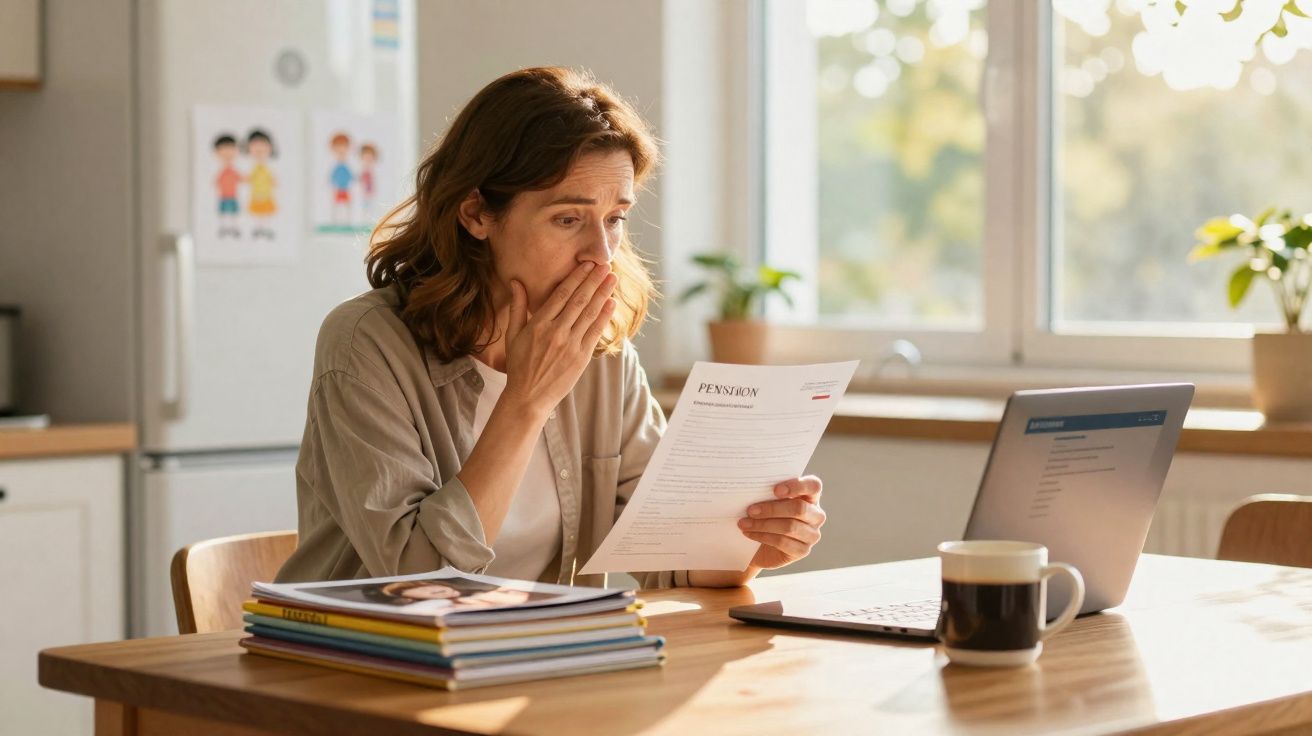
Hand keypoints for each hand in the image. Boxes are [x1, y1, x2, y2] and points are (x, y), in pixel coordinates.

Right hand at [501, 262, 615, 416]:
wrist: (528, 397)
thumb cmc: (519, 365)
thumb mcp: (513, 335)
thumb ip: (517, 307)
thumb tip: (516, 281)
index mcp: (538, 324)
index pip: (561, 295)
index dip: (576, 277)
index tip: (587, 264)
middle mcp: (555, 332)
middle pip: (578, 300)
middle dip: (593, 280)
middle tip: (605, 264)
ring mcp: (570, 345)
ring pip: (589, 313)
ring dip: (603, 294)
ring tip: (612, 278)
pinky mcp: (580, 358)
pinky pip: (595, 332)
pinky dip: (604, 317)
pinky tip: (612, 303)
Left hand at [737, 476, 825, 569]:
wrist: (760, 545)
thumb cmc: (766, 515)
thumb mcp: (768, 501)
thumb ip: (768, 493)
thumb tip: (753, 488)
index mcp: (811, 496)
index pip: (814, 486)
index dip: (797, 486)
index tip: (775, 489)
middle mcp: (816, 515)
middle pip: (799, 508)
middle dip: (772, 509)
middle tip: (750, 510)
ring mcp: (812, 534)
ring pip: (790, 527)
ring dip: (763, 524)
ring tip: (744, 523)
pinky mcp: (803, 550)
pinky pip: (783, 542)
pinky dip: (763, 536)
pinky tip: (749, 533)